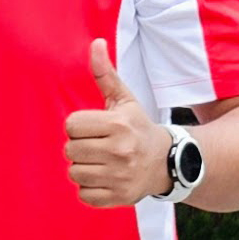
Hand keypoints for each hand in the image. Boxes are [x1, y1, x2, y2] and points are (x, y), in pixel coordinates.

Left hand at [64, 39, 172, 206]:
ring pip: (74, 173)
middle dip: (81, 147)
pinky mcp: (119, 197)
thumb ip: (105, 73)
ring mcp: (120, 176)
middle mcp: (119, 151)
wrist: (168, 162)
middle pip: (70, 150)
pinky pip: (84, 195)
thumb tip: (96, 43)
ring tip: (102, 162)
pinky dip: (90, 189)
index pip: (71, 126)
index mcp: (117, 124)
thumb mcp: (124, 99)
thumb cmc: (138, 127)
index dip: (79, 127)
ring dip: (84, 168)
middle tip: (99, 146)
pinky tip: (105, 178)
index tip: (96, 128)